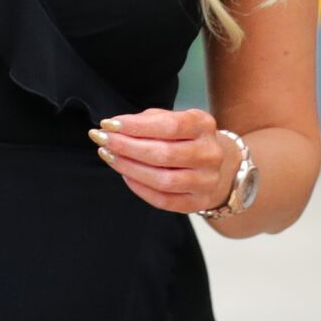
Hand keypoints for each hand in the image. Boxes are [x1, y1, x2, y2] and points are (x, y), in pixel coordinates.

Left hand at [89, 108, 233, 214]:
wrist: (219, 164)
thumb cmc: (184, 137)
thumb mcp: (172, 119)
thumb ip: (146, 121)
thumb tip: (112, 127)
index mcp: (204, 125)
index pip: (170, 126)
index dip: (136, 126)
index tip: (108, 124)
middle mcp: (210, 153)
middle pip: (164, 154)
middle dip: (126, 147)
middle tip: (102, 140)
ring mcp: (207, 181)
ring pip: (163, 180)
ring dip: (129, 168)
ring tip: (109, 156)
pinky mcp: (199, 202)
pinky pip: (164, 200)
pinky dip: (140, 188)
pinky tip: (125, 175)